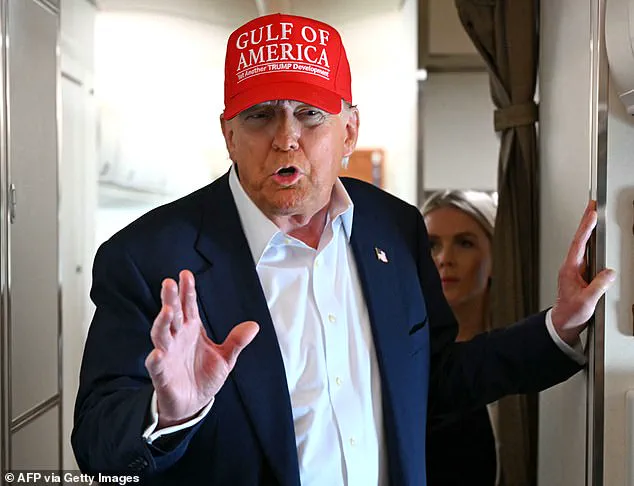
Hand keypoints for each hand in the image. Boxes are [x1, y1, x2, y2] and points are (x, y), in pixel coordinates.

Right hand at [145, 270, 258, 427]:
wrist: (193, 403)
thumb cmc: (204, 376)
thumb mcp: (225, 358)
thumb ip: (237, 341)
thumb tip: (253, 326)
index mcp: (192, 329)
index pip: (189, 306)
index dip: (187, 291)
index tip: (186, 275)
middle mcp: (177, 338)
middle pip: (172, 314)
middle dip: (171, 299)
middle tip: (169, 283)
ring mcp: (168, 354)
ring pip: (161, 335)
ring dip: (162, 323)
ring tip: (168, 311)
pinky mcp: (162, 374)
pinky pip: (156, 365)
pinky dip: (156, 359)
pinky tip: (158, 353)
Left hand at [551, 200, 615, 343]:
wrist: (563, 322)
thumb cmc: (571, 313)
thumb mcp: (587, 301)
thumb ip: (598, 286)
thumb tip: (608, 272)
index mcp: (569, 270)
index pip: (579, 244)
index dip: (585, 228)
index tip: (591, 214)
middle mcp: (570, 267)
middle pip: (579, 239)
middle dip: (585, 221)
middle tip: (591, 204)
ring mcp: (574, 269)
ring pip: (582, 244)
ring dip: (587, 229)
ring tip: (593, 214)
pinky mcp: (579, 273)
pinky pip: (586, 253)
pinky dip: (590, 241)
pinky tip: (595, 236)